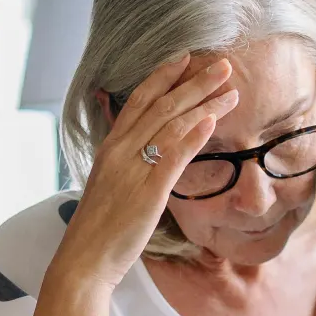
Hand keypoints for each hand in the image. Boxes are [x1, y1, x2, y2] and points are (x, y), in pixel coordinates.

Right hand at [57, 51, 238, 290]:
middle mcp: (120, 150)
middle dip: (194, 81)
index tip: (185, 58)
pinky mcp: (147, 191)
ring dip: (204, 103)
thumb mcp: (110, 184)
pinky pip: (172, 156)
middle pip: (161, 105)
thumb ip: (127, 162)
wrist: (84, 258)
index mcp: (111, 146)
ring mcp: (133, 169)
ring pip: (171, 124)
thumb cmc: (100, 227)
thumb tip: (146, 151)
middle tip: (222, 64)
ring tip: (231, 89)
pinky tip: (212, 120)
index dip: (163, 76)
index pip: (139, 100)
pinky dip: (193, 135)